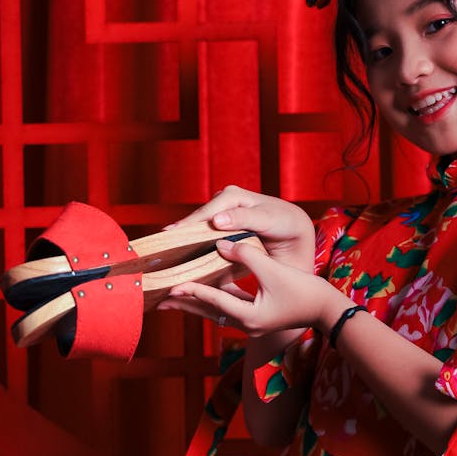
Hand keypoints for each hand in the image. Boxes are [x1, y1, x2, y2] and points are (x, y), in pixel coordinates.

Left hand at [157, 237, 346, 337]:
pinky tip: (202, 290)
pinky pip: (226, 308)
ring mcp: (250, 324)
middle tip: (159, 297)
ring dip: (195, 302)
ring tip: (172, 296)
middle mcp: (246, 325)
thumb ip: (246, 255)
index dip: (193, 290)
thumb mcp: (274, 271)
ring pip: (215, 311)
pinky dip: (212, 299)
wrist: (327, 310)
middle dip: (185, 303)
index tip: (172, 284)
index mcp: (249, 317)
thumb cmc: (304, 291)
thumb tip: (221, 242)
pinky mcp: (255, 318)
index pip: (215, 301)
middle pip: (208, 311)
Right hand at [167, 186, 315, 272]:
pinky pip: (203, 238)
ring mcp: (220, 218)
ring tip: (164, 256)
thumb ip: (244, 218)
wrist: (296, 235)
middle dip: (181, 233)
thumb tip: (216, 220)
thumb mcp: (269, 219)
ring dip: (184, 242)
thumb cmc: (285, 224)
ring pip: (198, 230)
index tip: (173, 235)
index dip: (190, 224)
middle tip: (160, 248)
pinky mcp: (221, 232)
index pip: (208, 212)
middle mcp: (222, 203)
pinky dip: (193, 248)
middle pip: (198, 221)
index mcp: (233, 196)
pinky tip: (180, 259)